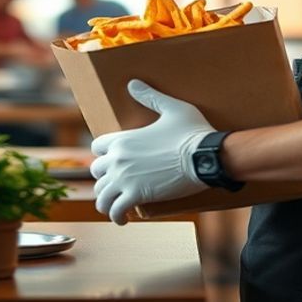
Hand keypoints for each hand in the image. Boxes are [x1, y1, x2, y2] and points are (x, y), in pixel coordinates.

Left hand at [90, 79, 215, 223]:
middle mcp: (118, 159)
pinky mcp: (136, 196)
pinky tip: (123, 219)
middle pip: (96, 171)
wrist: (205, 156)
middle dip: (104, 177)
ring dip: (106, 200)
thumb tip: (133, 83)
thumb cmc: (192, 131)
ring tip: (115, 206)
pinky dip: (116, 216)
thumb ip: (150, 97)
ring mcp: (125, 179)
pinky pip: (115, 210)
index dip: (103, 154)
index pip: (97, 147)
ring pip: (101, 194)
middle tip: (116, 184)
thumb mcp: (172, 108)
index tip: (112, 161)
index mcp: (123, 139)